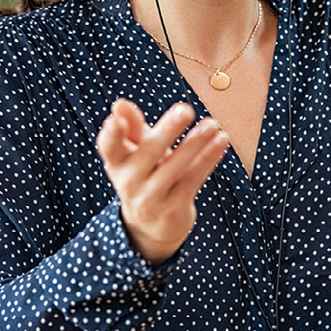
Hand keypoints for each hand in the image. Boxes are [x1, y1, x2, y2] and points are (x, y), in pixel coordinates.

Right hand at [96, 98, 229, 265]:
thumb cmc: (145, 175)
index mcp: (117, 163)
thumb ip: (132, 128)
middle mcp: (129, 183)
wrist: (151, 226)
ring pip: (175, 167)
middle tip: (186, 109)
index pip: (109, 147)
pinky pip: (192, 180)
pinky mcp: (173, 210)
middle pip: (148, 153)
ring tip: (212, 124)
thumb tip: (120, 104)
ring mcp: (150, 199)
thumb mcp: (136, 152)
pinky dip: (208, 159)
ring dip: (195, 144)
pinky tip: (221, 141)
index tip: (116, 119)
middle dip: (167, 131)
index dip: (111, 134)